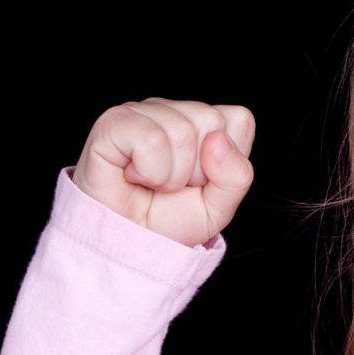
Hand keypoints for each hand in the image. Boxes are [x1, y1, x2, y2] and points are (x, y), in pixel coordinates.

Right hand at [72, 98, 255, 247]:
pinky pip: (151, 138)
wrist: (129, 243)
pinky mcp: (113, 122)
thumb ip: (236, 177)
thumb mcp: (218, 207)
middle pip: (211, 120)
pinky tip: (134, 176)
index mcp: (203, 124)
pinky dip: (149, 171)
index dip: (226, 161)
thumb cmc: (169, 220)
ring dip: (171, 175)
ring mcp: (142, 112)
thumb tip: (218, 140)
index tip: (201, 181)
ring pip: (182, 131)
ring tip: (153, 183)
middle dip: (198, 170)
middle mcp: (173, 111)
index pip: (239, 119)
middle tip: (172, 185)